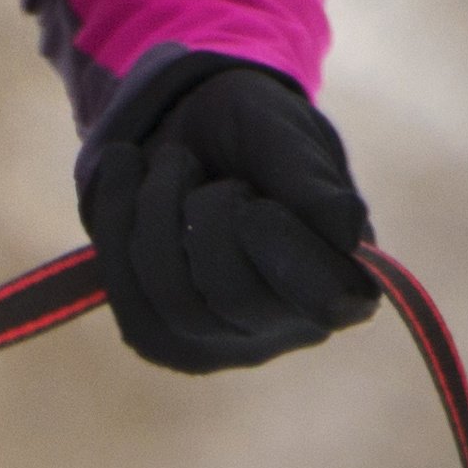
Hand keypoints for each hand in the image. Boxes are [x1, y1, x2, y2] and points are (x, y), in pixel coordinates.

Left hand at [81, 55, 380, 373]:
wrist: (183, 126)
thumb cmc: (253, 129)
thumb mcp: (283, 129)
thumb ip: (311, 180)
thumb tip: (349, 232)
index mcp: (346, 278)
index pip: (326, 299)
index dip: (282, 250)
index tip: (254, 203)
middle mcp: (289, 326)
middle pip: (235, 296)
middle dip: (208, 213)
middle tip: (210, 174)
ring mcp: (222, 341)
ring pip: (172, 299)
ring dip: (157, 208)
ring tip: (171, 163)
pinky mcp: (162, 338)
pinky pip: (128, 300)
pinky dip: (118, 222)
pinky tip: (129, 175)